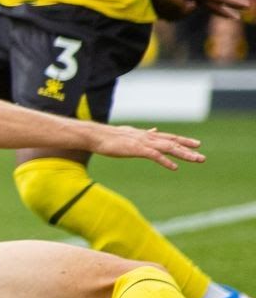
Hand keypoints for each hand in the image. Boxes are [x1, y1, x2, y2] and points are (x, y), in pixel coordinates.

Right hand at [89, 124, 203, 169]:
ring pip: (168, 147)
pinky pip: (155, 156)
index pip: (169, 137)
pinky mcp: (137, 149)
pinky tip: (174, 167)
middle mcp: (148, 137)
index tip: (196, 144)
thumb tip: (153, 130)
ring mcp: (143, 142)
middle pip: (172, 142)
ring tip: (196, 159)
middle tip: (202, 157)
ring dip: (184, 154)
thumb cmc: (109, 137)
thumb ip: (143, 133)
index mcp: (146, 135)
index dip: (183, 140)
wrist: (95, 135)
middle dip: (188, 149)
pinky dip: (165, 161)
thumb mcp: (129, 133)